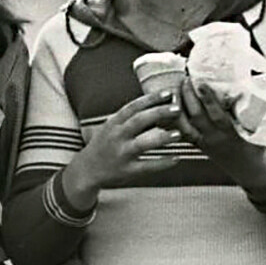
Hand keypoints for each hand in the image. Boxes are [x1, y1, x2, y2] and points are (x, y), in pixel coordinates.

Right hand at [63, 90, 181, 208]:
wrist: (87, 170)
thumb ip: (129, 118)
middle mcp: (117, 136)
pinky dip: (162, 163)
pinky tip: (176, 158)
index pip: (133, 106)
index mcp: (113, 123)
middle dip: (159, 113)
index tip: (167, 93)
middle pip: (139, 121)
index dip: (150, 99)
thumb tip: (156, 105)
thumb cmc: (103, 145)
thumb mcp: (111, 127)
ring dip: (162, 138)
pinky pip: (147, 166)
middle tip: (177, 109)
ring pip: (143, 143)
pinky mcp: (127, 170)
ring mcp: (121, 154)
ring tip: (178, 133)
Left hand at [177, 80, 265, 191]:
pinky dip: (174, 119)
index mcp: (230, 134)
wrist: (248, 171)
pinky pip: (181, 132)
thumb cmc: (255, 148)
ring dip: (178, 107)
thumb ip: (254, 113)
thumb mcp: (259, 131)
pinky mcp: (197, 144)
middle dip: (189, 97)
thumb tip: (254, 88)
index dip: (208, 99)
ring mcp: (203, 142)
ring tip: (174, 89)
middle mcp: (214, 138)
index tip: (201, 83)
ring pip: (184, 125)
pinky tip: (169, 106)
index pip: (217, 115)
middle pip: (196, 116)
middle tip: (186, 79)